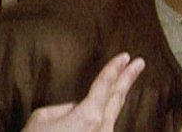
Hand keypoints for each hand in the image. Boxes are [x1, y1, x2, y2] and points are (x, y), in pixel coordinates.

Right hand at [21, 53, 144, 131]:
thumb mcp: (43, 118)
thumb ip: (66, 108)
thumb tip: (78, 107)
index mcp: (89, 117)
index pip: (104, 86)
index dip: (114, 69)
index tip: (125, 57)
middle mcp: (103, 129)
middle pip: (117, 98)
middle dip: (127, 79)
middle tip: (138, 63)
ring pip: (110, 115)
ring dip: (114, 98)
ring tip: (123, 81)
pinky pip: (104, 127)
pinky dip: (103, 116)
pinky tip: (106, 107)